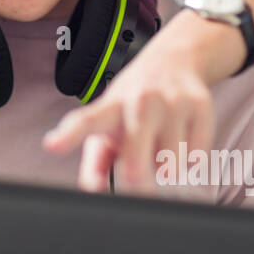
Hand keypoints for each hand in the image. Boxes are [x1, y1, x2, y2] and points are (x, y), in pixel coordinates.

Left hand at [43, 34, 214, 193]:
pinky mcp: (201, 106)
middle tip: (136, 181)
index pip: (86, 121)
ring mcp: (172, 101)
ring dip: (166, 168)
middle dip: (136, 181)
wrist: (173, 60)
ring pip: (171, 165)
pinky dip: (190, 160)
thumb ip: (95, 162)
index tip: (52, 145)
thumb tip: (95, 193)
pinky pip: (197, 158)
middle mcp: (140, 101)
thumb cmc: (132, 102)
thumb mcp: (108, 124)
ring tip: (160, 146)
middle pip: (136, 160)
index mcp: (110, 107)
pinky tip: (181, 139)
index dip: (68, 136)